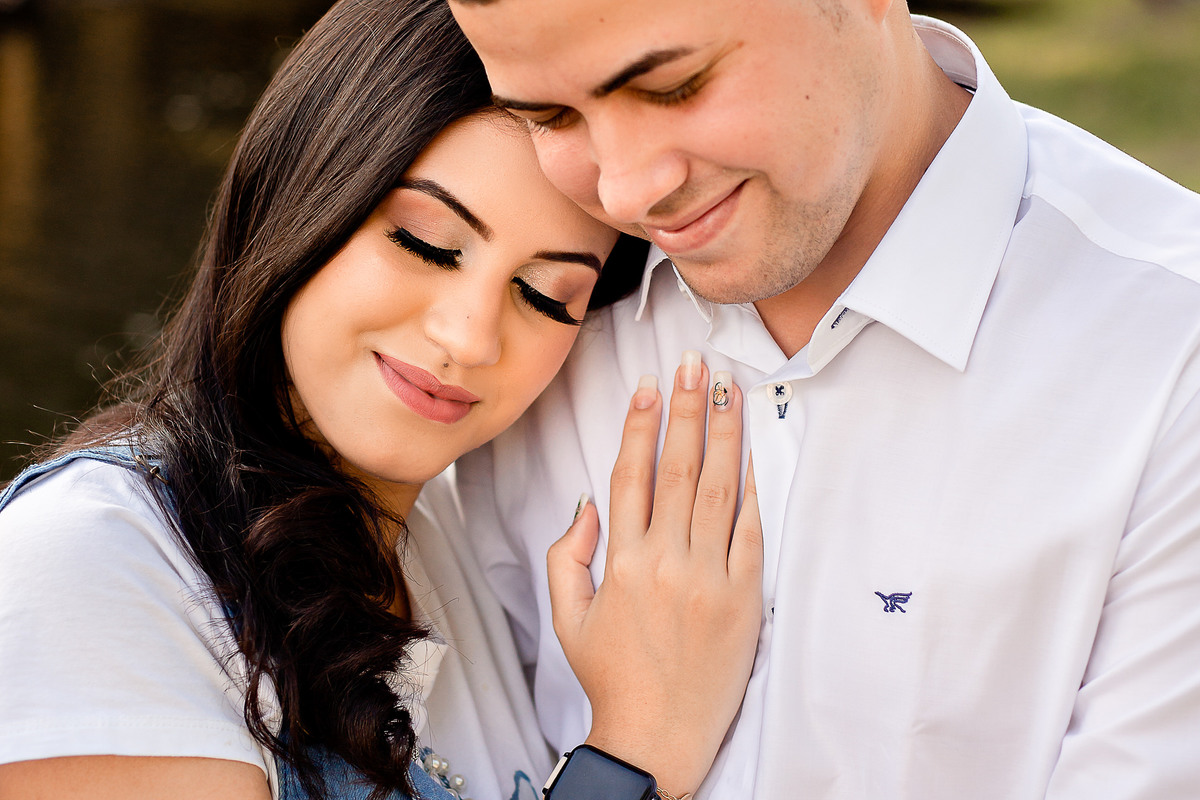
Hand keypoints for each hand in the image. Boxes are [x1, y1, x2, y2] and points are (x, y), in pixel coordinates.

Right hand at [547, 353, 762, 797]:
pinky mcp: (744, 597)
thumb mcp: (568, 617)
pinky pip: (750, 532)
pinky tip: (752, 454)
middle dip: (688, 409)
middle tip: (696, 364)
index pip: (631, 474)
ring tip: (729, 390)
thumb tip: (586, 505)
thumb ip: (568, 556)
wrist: (658, 736)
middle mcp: (666, 561)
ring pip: (718, 489)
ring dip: (724, 434)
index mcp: (622, 562)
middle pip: (679, 468)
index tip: (650, 385)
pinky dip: (751, 490)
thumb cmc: (612, 676)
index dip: (641, 425)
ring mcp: (709, 577)